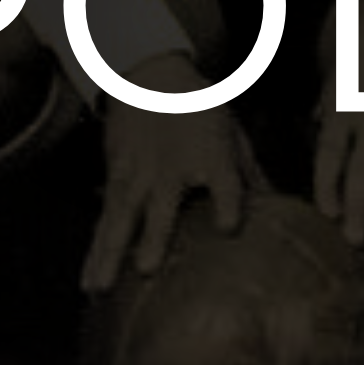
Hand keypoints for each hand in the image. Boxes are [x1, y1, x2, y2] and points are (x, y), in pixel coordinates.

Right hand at [83, 57, 261, 293]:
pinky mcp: (116, 181)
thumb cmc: (199, 109)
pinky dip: (94, 252)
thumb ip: (250, 174)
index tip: (227, 227)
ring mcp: (139, 175)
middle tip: (146, 269)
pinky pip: (104, 221)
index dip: (227, 203)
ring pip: (122, 218)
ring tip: (102, 287)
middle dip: (154, 235)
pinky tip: (88, 283)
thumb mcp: (231, 131)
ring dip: (111, 253)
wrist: (151, 77)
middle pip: (162, 205)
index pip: (223, 180)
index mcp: (211, 154)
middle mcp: (171, 168)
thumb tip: (276, 209)